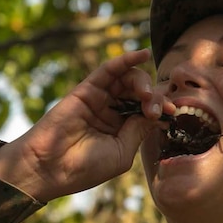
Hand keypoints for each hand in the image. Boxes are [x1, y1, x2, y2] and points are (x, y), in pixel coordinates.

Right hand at [0, 48, 172, 200]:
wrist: (50, 167)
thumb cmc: (84, 167)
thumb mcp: (122, 153)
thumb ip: (139, 130)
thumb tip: (157, 112)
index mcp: (121, 132)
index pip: (147, 112)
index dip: (161, 109)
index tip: (171, 113)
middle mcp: (112, 114)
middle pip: (140, 93)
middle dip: (153, 97)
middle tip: (155, 109)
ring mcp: (99, 100)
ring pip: (127, 80)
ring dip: (142, 83)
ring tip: (145, 95)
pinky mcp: (87, 89)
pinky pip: (109, 70)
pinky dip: (125, 60)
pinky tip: (142, 54)